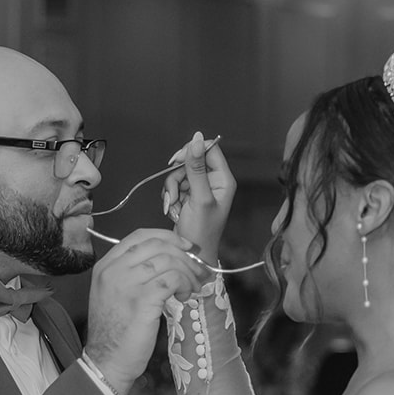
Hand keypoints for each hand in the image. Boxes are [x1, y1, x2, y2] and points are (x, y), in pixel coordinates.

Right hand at [85, 230, 206, 394]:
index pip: (140, 236)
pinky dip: (184, 284)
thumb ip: (132, 273)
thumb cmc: (115, 332)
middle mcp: (113, 270)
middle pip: (157, 244)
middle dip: (184, 254)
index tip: (185, 247)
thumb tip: (169, 258)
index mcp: (106, 265)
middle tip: (198, 269)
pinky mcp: (142, 300)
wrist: (106, 361)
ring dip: (188, 272)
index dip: (168, 237)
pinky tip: (184, 296)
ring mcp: (126, 284)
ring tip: (191, 288)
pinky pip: (172, 279)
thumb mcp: (115, 294)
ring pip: (168, 261)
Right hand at [162, 132, 235, 267]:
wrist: (192, 256)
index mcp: (223, 179)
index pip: (209, 149)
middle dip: (177, 178)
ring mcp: (200, 189)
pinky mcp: (188, 196)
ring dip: (171, 190)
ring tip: (174, 208)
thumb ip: (196, 168)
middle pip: (190, 161)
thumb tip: (197, 138)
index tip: (176, 161)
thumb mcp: (199, 198)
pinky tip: (172, 210)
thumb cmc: (201, 232)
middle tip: (174, 195)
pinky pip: (174, 186)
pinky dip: (170, 197)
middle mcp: (213, 181)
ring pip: (179, 174)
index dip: (191, 151)